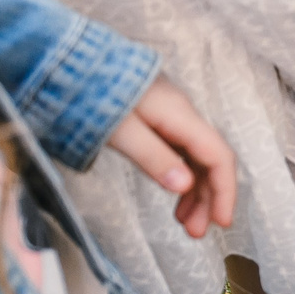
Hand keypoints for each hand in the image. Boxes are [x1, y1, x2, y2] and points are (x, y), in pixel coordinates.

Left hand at [107, 77, 235, 238]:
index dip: (225, 191)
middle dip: (209, 198)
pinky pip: (181, 153)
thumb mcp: (119, 129)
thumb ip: (153, 157)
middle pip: (210, 160)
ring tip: (184, 222)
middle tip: (195, 233)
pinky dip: (182, 178)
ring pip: (196, 159)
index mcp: (180, 115)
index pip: (218, 156)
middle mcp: (182, 115)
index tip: (221, 223)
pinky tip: (174, 195)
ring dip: (196, 192)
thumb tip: (184, 186)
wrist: (69, 60)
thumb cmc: (91, 92)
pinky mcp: (157, 120)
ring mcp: (171, 117)